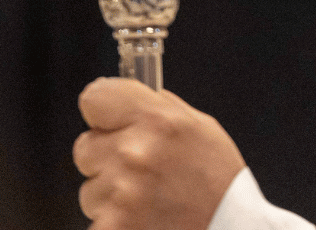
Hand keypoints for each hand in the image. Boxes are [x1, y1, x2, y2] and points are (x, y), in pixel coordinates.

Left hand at [74, 77, 246, 229]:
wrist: (230, 229)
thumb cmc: (219, 183)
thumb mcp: (201, 129)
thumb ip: (160, 109)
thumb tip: (124, 99)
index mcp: (157, 120)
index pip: (94, 98)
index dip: (102, 111)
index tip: (109, 121)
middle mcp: (134, 153)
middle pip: (85, 146)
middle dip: (106, 157)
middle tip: (139, 171)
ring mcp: (121, 194)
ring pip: (89, 188)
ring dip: (111, 194)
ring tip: (147, 201)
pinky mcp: (113, 226)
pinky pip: (97, 218)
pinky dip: (115, 221)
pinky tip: (143, 218)